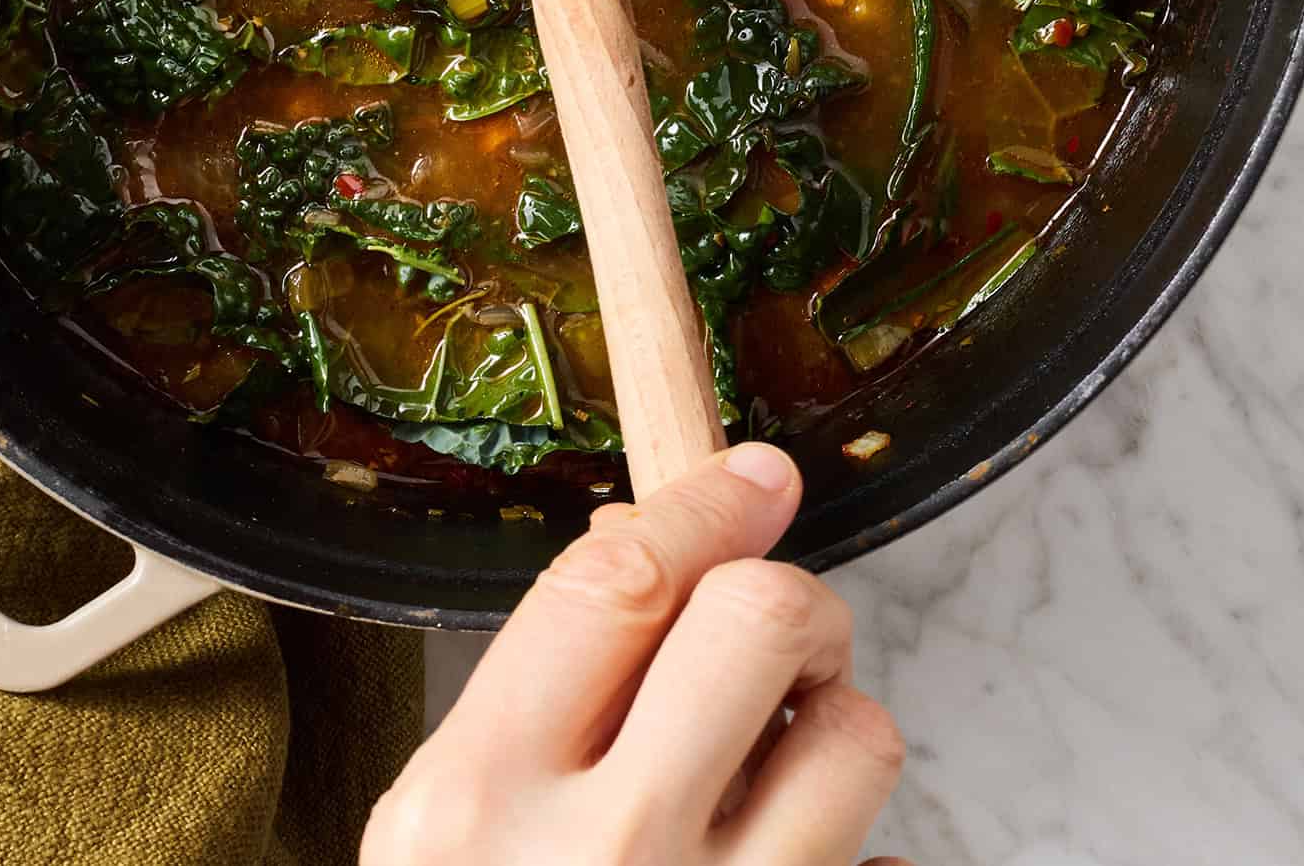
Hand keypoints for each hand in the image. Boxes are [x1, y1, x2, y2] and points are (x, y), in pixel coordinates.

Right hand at [364, 444, 910, 865]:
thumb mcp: (446, 830)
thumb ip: (537, 691)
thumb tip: (659, 545)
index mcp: (480, 799)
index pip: (620, 583)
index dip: (704, 505)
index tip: (755, 477)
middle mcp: (601, 861)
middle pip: (760, 621)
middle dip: (788, 599)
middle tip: (775, 635)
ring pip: (858, 739)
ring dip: (836, 727)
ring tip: (780, 764)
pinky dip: (858, 847)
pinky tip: (790, 861)